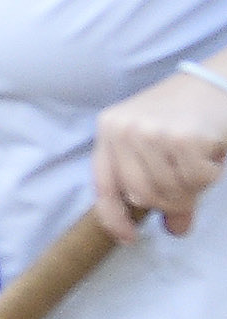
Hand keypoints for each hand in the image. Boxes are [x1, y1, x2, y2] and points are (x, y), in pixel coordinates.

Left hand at [95, 67, 226, 237]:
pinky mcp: (182, 139)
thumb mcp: (159, 142)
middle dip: (170, 201)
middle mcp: (123, 130)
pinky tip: (212, 151)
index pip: (103, 186)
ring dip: (194, 185)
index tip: (128, 238)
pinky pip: (198, 180)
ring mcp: (151, 133)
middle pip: (142, 195)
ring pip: (171, 190)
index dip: (114, 218)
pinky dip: (211, 173)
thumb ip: (158, 183)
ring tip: (200, 160)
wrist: (221, 80)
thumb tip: (175, 229)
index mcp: (109, 129)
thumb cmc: (187, 113)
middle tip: (190, 187)